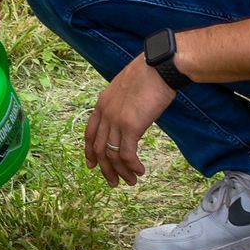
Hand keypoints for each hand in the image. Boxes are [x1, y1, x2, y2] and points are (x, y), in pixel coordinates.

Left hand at [82, 56, 175, 186]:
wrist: (160, 66)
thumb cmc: (150, 74)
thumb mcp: (127, 89)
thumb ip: (122, 105)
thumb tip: (129, 117)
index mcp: (102, 104)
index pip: (89, 133)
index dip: (89, 152)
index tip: (93, 165)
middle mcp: (105, 113)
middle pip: (98, 149)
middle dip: (105, 169)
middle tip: (113, 182)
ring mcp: (116, 120)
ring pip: (112, 155)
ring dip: (121, 171)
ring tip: (130, 181)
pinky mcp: (131, 126)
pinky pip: (127, 154)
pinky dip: (132, 166)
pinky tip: (140, 171)